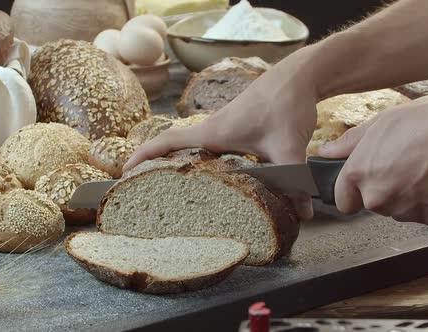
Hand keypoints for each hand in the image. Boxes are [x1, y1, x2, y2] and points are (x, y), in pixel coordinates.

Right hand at [124, 48, 320, 220]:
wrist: (299, 75)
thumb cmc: (286, 104)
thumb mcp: (289, 147)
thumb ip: (294, 181)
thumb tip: (302, 216)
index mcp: (214, 132)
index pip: (168, 142)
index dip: (144, 155)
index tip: (125, 172)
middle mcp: (213, 129)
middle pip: (174, 146)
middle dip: (155, 164)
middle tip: (143, 189)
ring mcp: (224, 126)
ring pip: (193, 147)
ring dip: (179, 162)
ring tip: (171, 188)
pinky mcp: (236, 127)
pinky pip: (210, 145)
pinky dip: (203, 158)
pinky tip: (213, 176)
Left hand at [319, 95, 427, 225]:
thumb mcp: (382, 122)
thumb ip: (350, 142)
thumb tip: (326, 153)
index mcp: (359, 173)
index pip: (342, 200)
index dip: (352, 190)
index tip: (363, 182)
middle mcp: (377, 197)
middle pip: (372, 203)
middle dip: (382, 189)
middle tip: (402, 164)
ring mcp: (404, 210)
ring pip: (397, 209)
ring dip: (405, 195)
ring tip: (424, 167)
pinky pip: (422, 212)